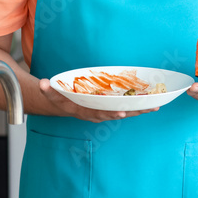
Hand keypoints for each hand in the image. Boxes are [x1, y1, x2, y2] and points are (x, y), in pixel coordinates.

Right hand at [37, 78, 158, 122]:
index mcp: (86, 112)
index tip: (121, 113)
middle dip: (133, 112)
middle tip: (148, 108)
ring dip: (140, 110)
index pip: (100, 114)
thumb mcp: (52, 95)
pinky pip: (126, 108)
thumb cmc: (60, 99)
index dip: (111, 114)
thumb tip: (41, 83)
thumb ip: (47, 89)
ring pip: (125, 112)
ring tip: (156, 106)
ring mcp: (105, 111)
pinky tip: (151, 103)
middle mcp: (98, 114)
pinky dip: (138, 106)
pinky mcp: (110, 108)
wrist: (65, 105)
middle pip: (118, 114)